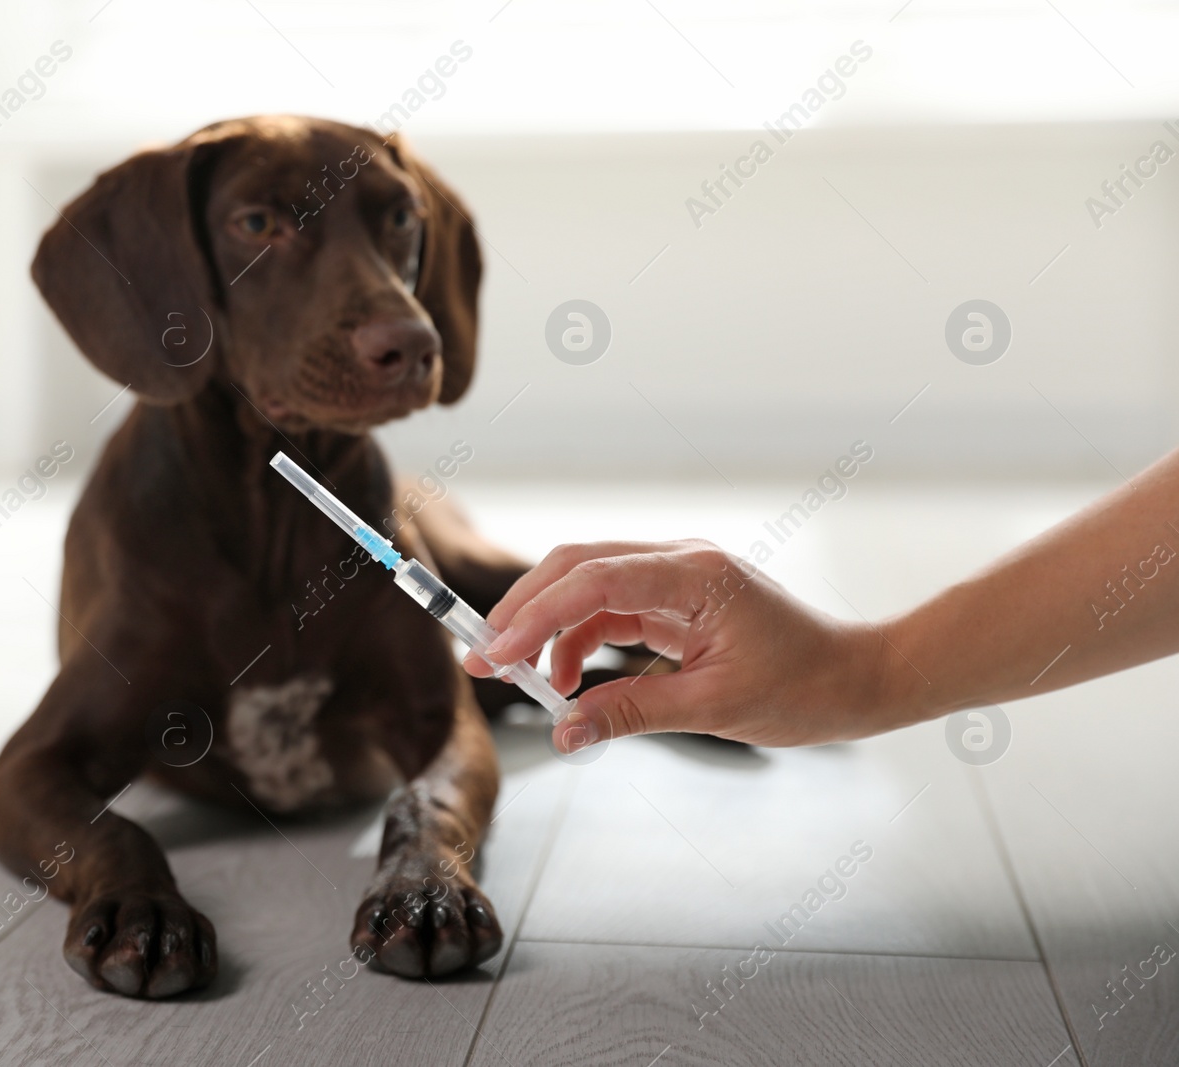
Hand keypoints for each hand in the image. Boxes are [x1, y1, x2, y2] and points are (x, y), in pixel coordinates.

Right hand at [462, 541, 900, 750]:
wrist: (858, 678)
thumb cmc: (805, 688)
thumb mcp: (714, 710)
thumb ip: (631, 713)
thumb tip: (564, 732)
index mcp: (695, 575)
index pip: (593, 581)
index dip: (535, 617)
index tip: (496, 655)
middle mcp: (681, 561)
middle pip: (577, 566)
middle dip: (524, 610)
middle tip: (483, 657)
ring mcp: (677, 577)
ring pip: (587, 585)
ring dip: (548, 628)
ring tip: (523, 681)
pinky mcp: (675, 599)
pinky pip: (610, 609)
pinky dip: (579, 640)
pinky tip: (569, 682)